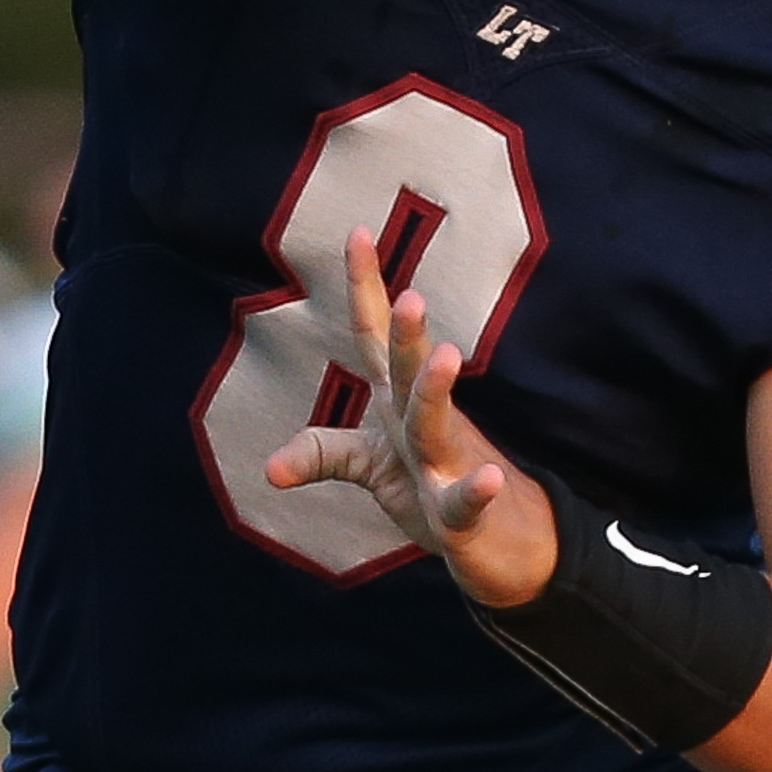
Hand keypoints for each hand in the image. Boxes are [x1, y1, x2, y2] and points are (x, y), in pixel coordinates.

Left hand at [260, 230, 555, 606]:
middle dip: (407, 334)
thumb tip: (268, 468)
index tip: (356, 232)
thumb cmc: (431, 485)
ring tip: (447, 354)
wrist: (503, 539)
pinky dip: (478, 490)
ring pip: (437, 424)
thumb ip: (324, 452)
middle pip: (407, 372)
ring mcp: (446, 465)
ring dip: (437, 390)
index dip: (365, 289)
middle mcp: (421, 424)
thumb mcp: (371, 464)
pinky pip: (467, 501)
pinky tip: (489, 478)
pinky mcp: (463, 515)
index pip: (375, 338)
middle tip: (409, 294)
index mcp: (396, 402)